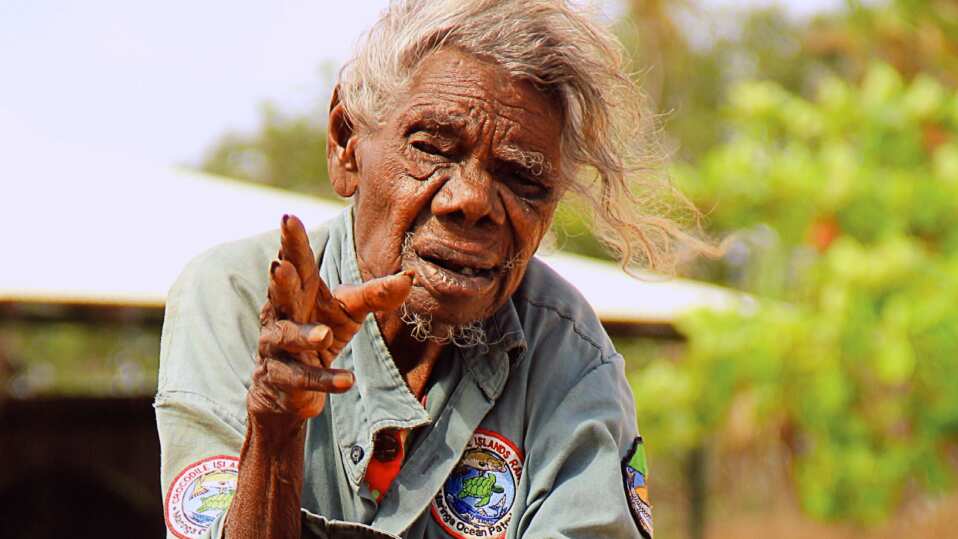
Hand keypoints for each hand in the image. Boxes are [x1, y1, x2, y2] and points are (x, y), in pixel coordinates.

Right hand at [248, 214, 412, 433]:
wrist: (289, 387)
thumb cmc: (320, 333)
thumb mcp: (349, 311)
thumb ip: (375, 294)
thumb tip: (409, 278)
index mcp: (300, 292)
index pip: (296, 263)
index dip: (292, 243)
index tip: (289, 218)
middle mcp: (281, 314)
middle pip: (281, 295)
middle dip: (280, 280)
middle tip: (280, 265)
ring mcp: (277, 347)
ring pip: (286, 337)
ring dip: (304, 335)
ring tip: (324, 335)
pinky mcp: (282, 378)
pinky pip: (302, 378)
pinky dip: (324, 379)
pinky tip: (347, 381)